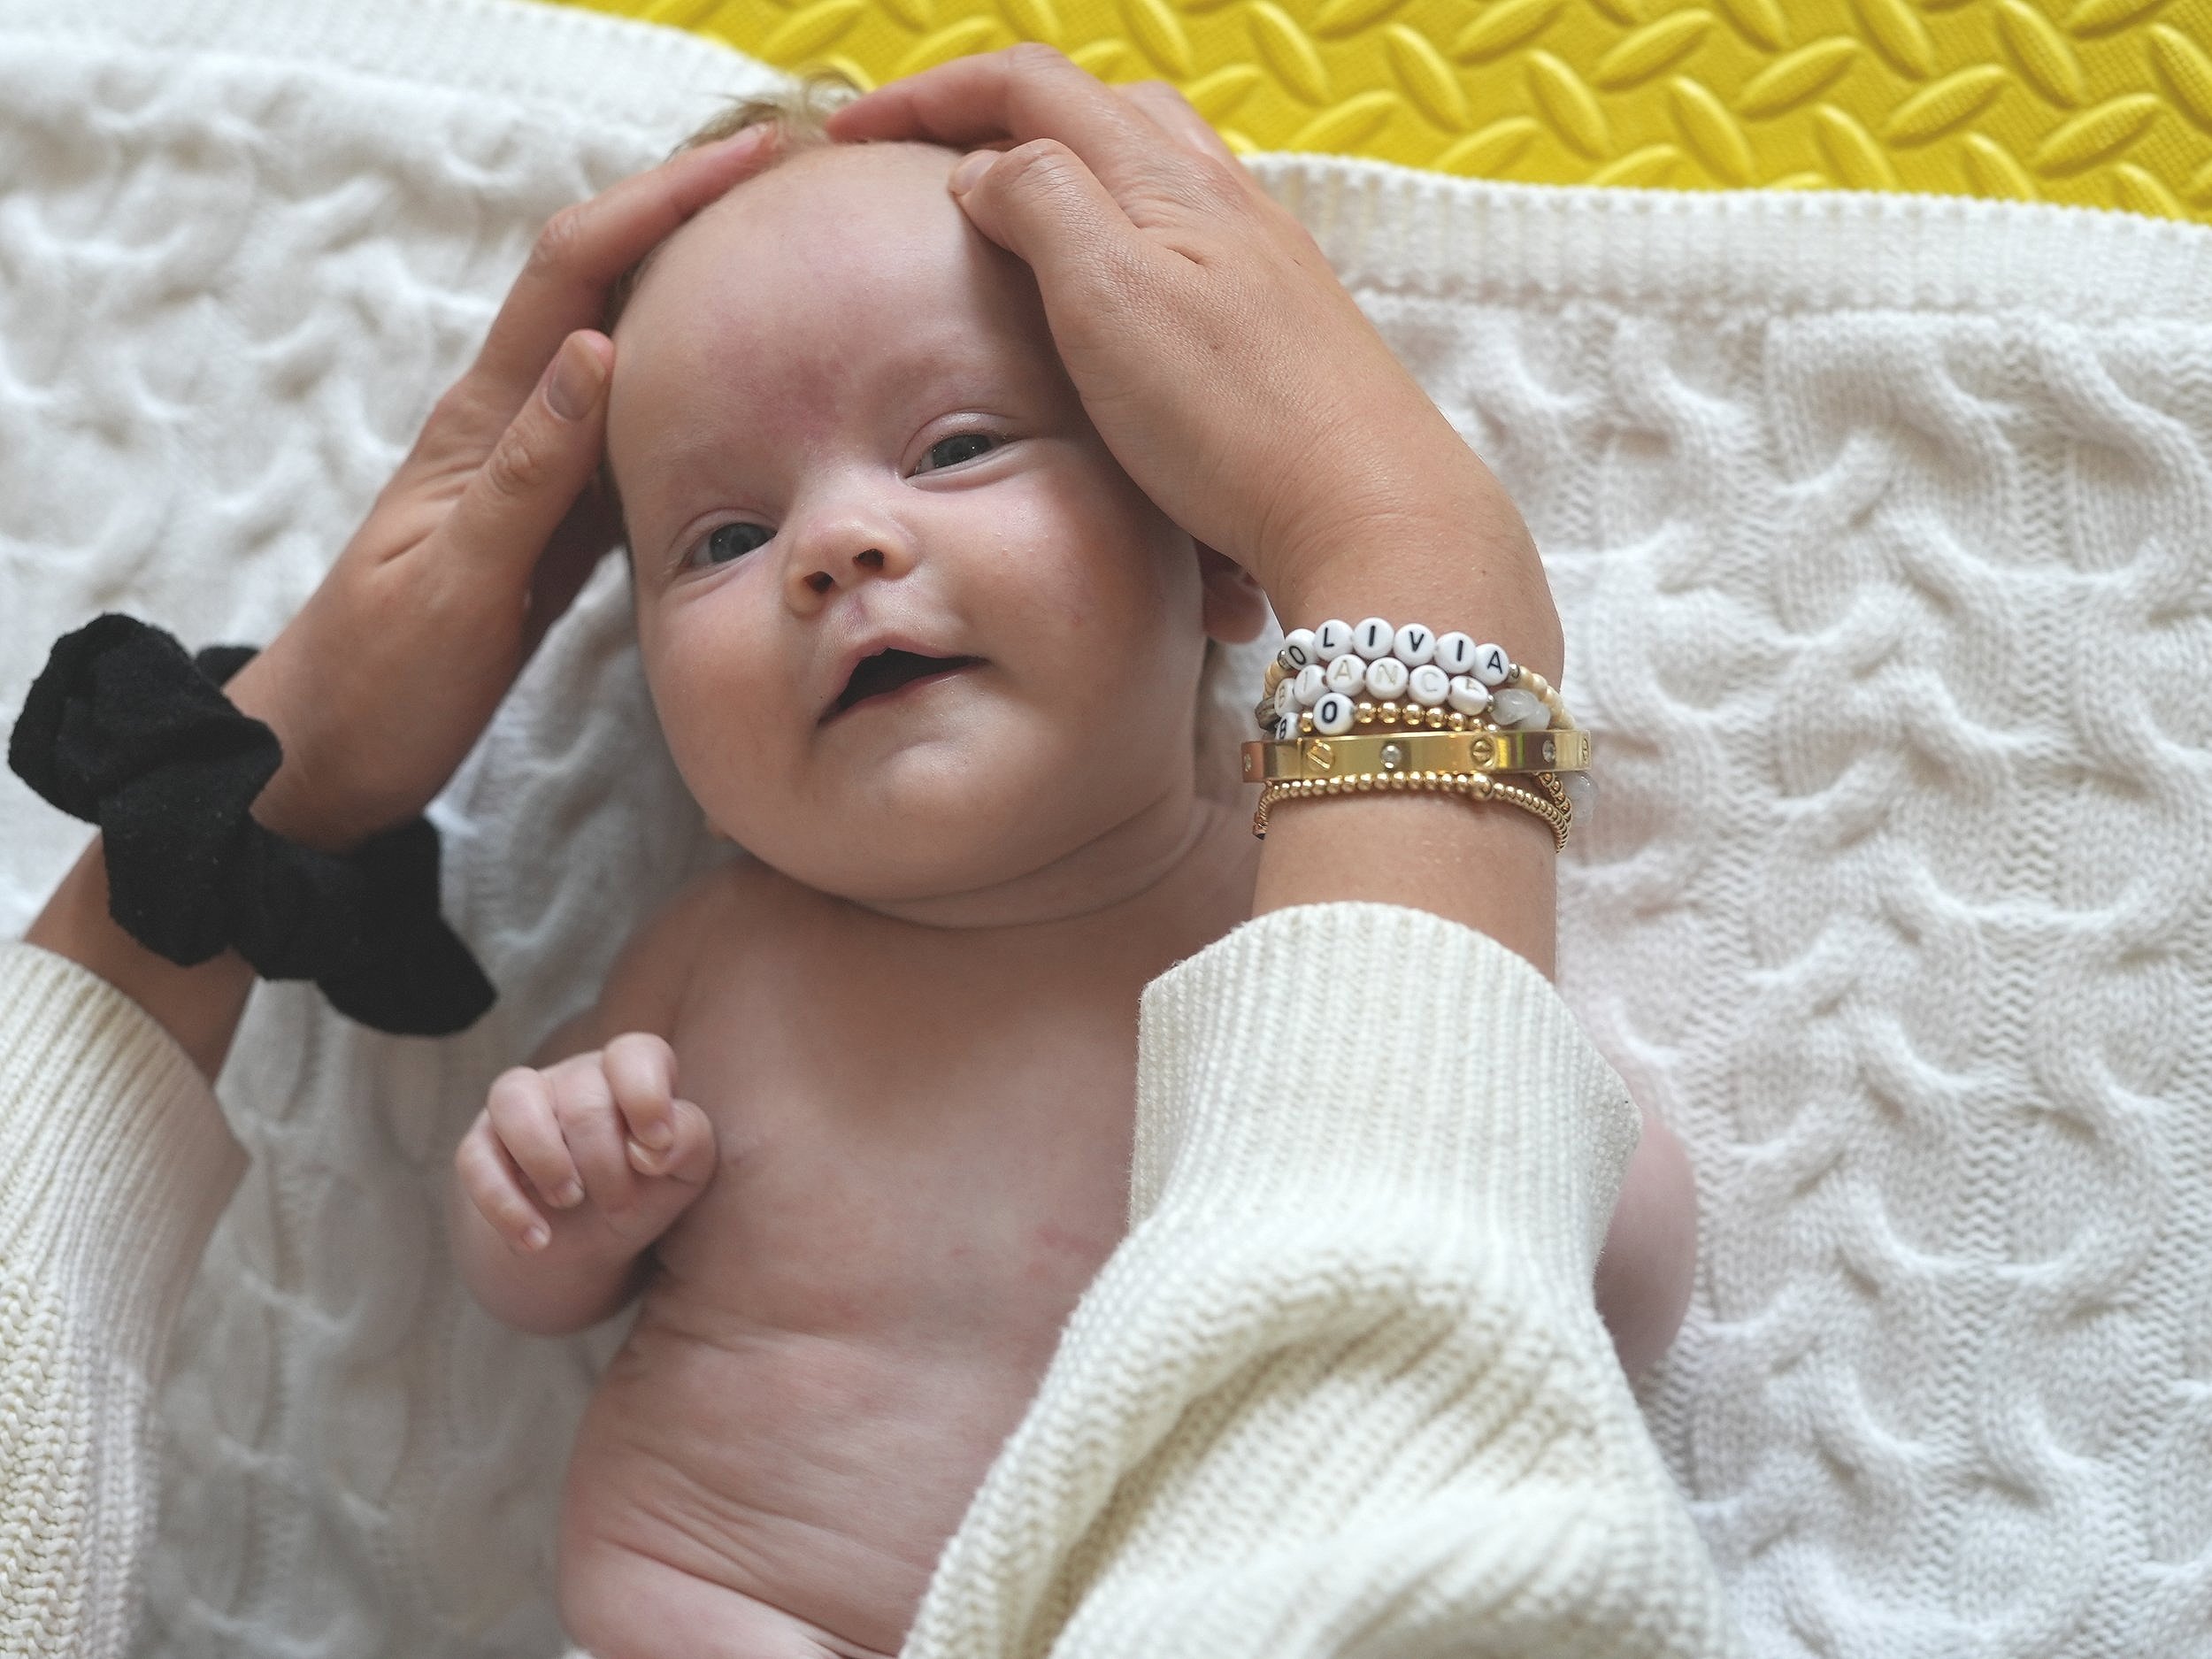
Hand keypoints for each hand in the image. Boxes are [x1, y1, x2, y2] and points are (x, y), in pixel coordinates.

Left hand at [224, 126, 779, 850]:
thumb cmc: (379, 681)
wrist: (329, 755)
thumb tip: (597, 346)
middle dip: (685, 220)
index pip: (572, 276)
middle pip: (601, 287)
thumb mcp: (454, 581)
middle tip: (792, 191)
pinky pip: (634, 436)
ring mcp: (537, 474)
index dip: (655, 205)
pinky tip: (750, 397)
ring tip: (790, 267)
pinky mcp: (558, 526)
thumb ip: (527, 473)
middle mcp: (513, 429)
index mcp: (483, 426)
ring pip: (625, 354)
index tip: (746, 166)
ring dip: (696, 297)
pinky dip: (691, 395)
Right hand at [456, 1033, 716, 1259]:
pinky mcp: (481, 1145)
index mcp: (630, 1073)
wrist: (589, 1241)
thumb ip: (690, 1142)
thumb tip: (654, 1146)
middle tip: (620, 1205)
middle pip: (584, 1097)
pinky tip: (536, 1240)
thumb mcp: (685, 1172)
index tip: (655, 1146)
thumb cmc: (645, 1189)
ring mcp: (522, 1105)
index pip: (634, 1053)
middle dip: (606, 1162)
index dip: (646, 1096)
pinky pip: (475, 1160)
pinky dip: (505, 1205)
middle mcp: (574, 1077)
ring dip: (547, 1160)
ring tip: (571, 1202)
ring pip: (515, 1099)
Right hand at [828, 47, 1557, 667]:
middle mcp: (1223, 199)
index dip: (928, 96)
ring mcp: (1262, 262)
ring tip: (1012, 225)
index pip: (1029, 85)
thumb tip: (987, 169)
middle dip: (1005, 115)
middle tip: (933, 161)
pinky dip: (1123, 241)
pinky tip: (1112, 306)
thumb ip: (1040, 203)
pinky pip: (1187, 245)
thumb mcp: (1108, 295)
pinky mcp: (1284, 327)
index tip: (850, 136)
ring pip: (1152, 174)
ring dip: (1070, 176)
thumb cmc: (1235, 415)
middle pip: (1101, 110)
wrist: (1373, 510)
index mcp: (1166, 176)